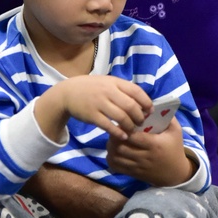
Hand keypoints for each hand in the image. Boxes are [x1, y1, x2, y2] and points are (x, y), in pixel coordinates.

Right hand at [35, 74, 152, 142]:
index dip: (146, 102)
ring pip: (121, 117)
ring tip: (132, 130)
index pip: (136, 91)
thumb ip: (122, 89)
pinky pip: (108, 126)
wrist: (67, 93)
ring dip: (130, 126)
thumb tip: (142, 101)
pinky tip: (122, 136)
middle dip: (139, 117)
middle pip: (131, 106)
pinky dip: (118, 132)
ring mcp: (99, 103)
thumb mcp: (107, 83)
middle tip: (141, 123)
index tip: (150, 111)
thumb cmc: (92, 88)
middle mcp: (108, 91)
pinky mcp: (92, 115)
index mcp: (114, 82)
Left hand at [107, 118, 195, 187]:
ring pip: (116, 157)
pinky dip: (111, 158)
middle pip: (120, 147)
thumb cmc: (175, 148)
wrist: (176, 173)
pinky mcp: (133, 173)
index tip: (123, 122)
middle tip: (115, 129)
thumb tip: (156, 105)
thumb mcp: (176, 131)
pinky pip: (116, 167)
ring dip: (111, 147)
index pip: (133, 136)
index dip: (124, 129)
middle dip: (114, 137)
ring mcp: (137, 167)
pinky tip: (114, 151)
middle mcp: (144, 157)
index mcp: (154, 144)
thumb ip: (168, 117)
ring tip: (113, 139)